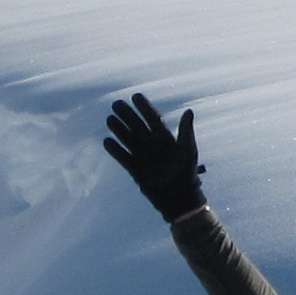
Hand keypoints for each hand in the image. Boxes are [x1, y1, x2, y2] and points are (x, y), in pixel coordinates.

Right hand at [102, 91, 206, 221]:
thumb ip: (186, 131)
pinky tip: (107, 141)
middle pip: (136, 126)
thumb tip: (189, 111)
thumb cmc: (186, 173)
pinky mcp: (135, 169)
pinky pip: (123, 157)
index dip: (144, 107)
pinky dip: (115, 150)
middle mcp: (151, 144)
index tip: (135, 96)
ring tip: (109, 119)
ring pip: (127, 139)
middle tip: (116, 104)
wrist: (179, 198)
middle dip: (126, 114)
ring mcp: (142, 156)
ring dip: (118, 129)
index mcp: (164, 137)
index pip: (152, 118)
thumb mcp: (188, 150)